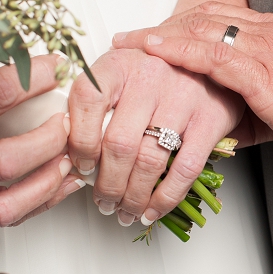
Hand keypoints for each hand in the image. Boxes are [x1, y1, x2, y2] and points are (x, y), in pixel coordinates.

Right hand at [0, 54, 84, 225]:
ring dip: (47, 182)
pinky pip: (11, 218)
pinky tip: (65, 180)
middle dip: (47, 142)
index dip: (32, 78)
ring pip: (6, 204)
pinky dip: (46, 200)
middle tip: (66, 123)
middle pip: (4, 161)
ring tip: (68, 159)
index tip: (58, 67)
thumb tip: (33, 60)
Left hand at [67, 47, 244, 225]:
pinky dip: (167, 197)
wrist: (210, 61)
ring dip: (134, 197)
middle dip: (107, 184)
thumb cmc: (157, 72)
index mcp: (120, 63)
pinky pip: (185, 168)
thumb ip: (93, 98)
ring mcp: (183, 98)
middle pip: (119, 142)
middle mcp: (151, 76)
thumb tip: (63, 143)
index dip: (79, 141)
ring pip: (149, 161)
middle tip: (104, 202)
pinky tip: (154, 209)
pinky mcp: (210, 119)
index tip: (80, 165)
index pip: (88, 99)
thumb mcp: (121, 70)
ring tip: (126, 211)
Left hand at [112, 2, 272, 167]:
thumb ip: (256, 109)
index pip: (224, 20)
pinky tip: (156, 51)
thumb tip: (224, 129)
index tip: (160, 33)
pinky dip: (179, 51)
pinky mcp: (267, 75)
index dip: (186, 24)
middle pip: (207, 18)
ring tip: (130, 43)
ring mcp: (269, 51)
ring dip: (161, 35)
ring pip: (205, 31)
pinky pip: (214, 57)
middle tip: (133, 37)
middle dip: (166, 24)